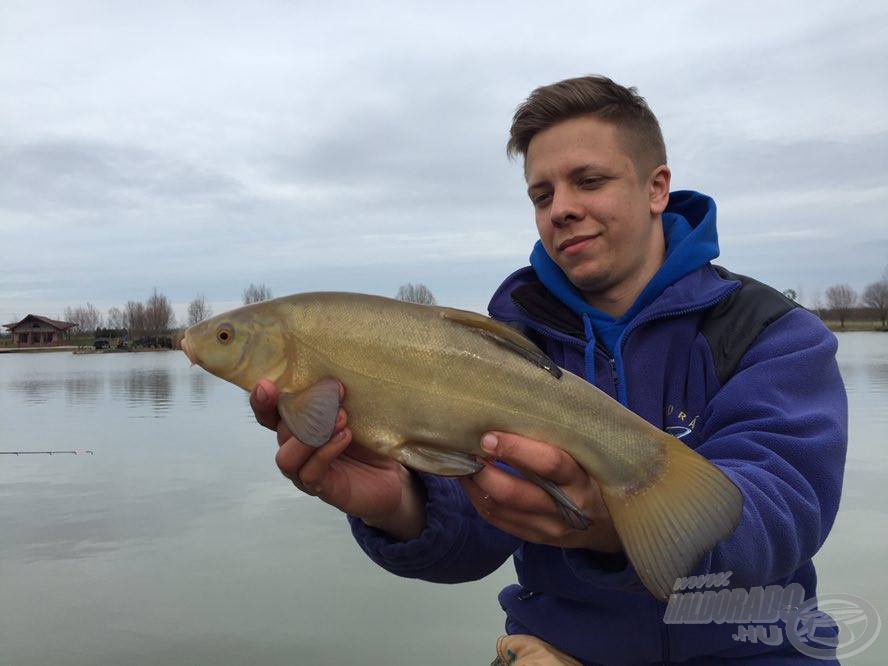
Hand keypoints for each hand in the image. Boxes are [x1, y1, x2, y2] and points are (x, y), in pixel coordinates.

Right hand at [250, 379, 426, 539]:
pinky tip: (345, 437)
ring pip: (287, 456)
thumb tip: (332, 375)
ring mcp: (305, 472)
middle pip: (280, 430)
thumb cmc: (369, 438)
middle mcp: (295, 450)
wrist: (391, 473)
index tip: (266, 385)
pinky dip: (326, 451)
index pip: (268, 414)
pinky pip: (311, 472)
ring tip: (341, 417)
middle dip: (305, 408)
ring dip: (311, 434)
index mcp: (296, 427)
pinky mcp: (322, 489)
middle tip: (334, 392)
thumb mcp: (354, 411)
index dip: (262, 401)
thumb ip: (336, 397)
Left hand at [459, 432, 621, 551]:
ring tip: (462, 464)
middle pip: (517, 493)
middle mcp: (566, 508)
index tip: (489, 437)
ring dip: (476, 486)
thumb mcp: (588, 458)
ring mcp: (549, 527)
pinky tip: (470, 483)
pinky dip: (479, 500)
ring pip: (502, 509)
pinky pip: (499, 521)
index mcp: (581, 480)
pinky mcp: (535, 538)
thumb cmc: (594, 477)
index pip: (550, 463)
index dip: (516, 449)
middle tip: (467, 452)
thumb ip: (560, 441)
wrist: (609, 526)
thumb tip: (517, 410)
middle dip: (486, 472)